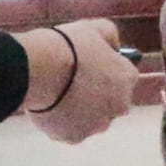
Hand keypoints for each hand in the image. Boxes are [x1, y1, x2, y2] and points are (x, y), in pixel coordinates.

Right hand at [19, 19, 142, 143]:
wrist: (38, 68)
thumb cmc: (68, 45)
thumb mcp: (97, 28)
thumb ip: (112, 38)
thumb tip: (114, 48)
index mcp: (128, 78)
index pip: (123, 77)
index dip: (105, 71)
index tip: (88, 66)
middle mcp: (120, 106)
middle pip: (111, 102)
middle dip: (97, 95)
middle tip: (73, 83)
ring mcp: (97, 124)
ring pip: (92, 120)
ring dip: (82, 111)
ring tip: (59, 95)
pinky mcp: (74, 137)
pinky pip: (71, 130)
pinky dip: (62, 122)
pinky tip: (50, 106)